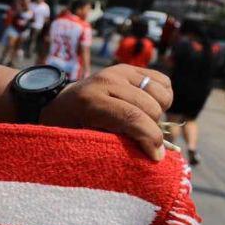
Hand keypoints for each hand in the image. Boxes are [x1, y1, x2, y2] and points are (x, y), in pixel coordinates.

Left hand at [41, 65, 171, 159]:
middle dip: (153, 130)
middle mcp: (106, 81)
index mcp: (90, 101)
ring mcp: (119, 71)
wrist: (60, 103)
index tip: (156, 157)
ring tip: (143, 122)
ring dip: (159, 113)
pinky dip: (163, 98)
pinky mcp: (129, 68)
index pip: (132, 117)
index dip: (150, 139)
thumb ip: (116, 146)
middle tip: (142, 141)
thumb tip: (155, 156)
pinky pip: (164, 82)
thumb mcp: (84, 141)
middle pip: (151, 108)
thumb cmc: (71, 129)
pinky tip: (147, 107)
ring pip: (162, 95)